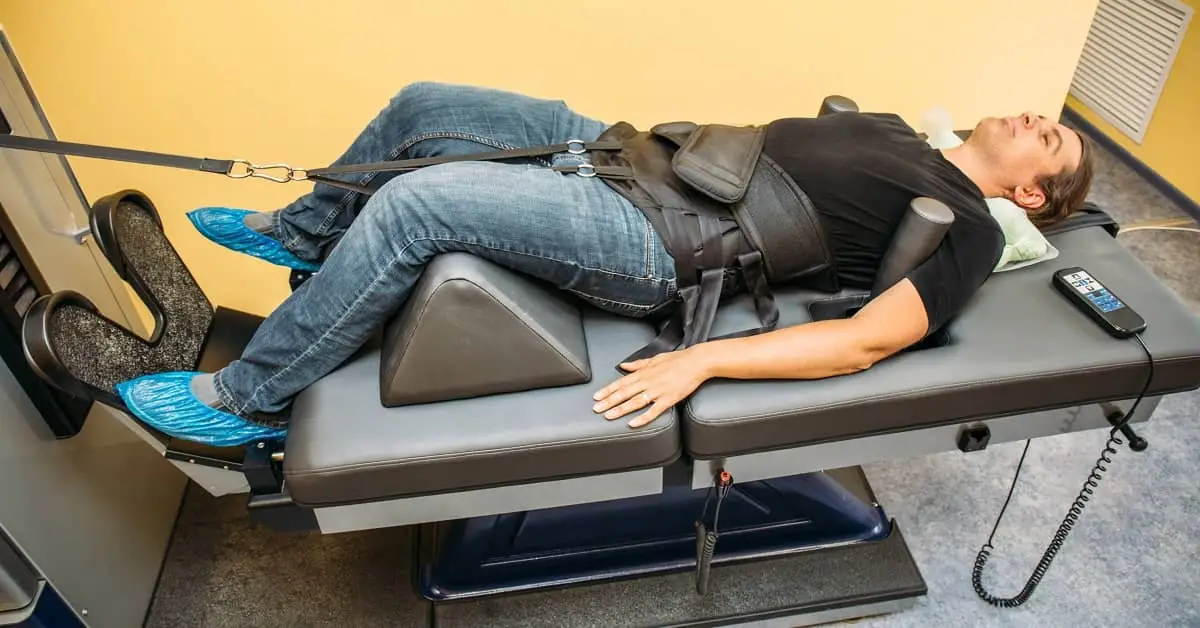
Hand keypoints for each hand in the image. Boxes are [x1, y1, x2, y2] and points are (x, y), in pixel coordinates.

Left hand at [592, 348, 711, 427]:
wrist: (697, 362)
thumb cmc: (677, 360)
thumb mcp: (654, 359)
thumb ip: (638, 364)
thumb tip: (623, 365)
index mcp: (644, 373)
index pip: (621, 383)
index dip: (607, 390)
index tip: (596, 397)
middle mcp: (648, 382)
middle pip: (624, 393)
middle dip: (608, 401)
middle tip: (596, 409)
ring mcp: (658, 391)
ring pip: (635, 402)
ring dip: (620, 409)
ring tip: (609, 416)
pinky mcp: (669, 399)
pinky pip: (653, 411)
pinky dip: (642, 417)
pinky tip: (632, 423)